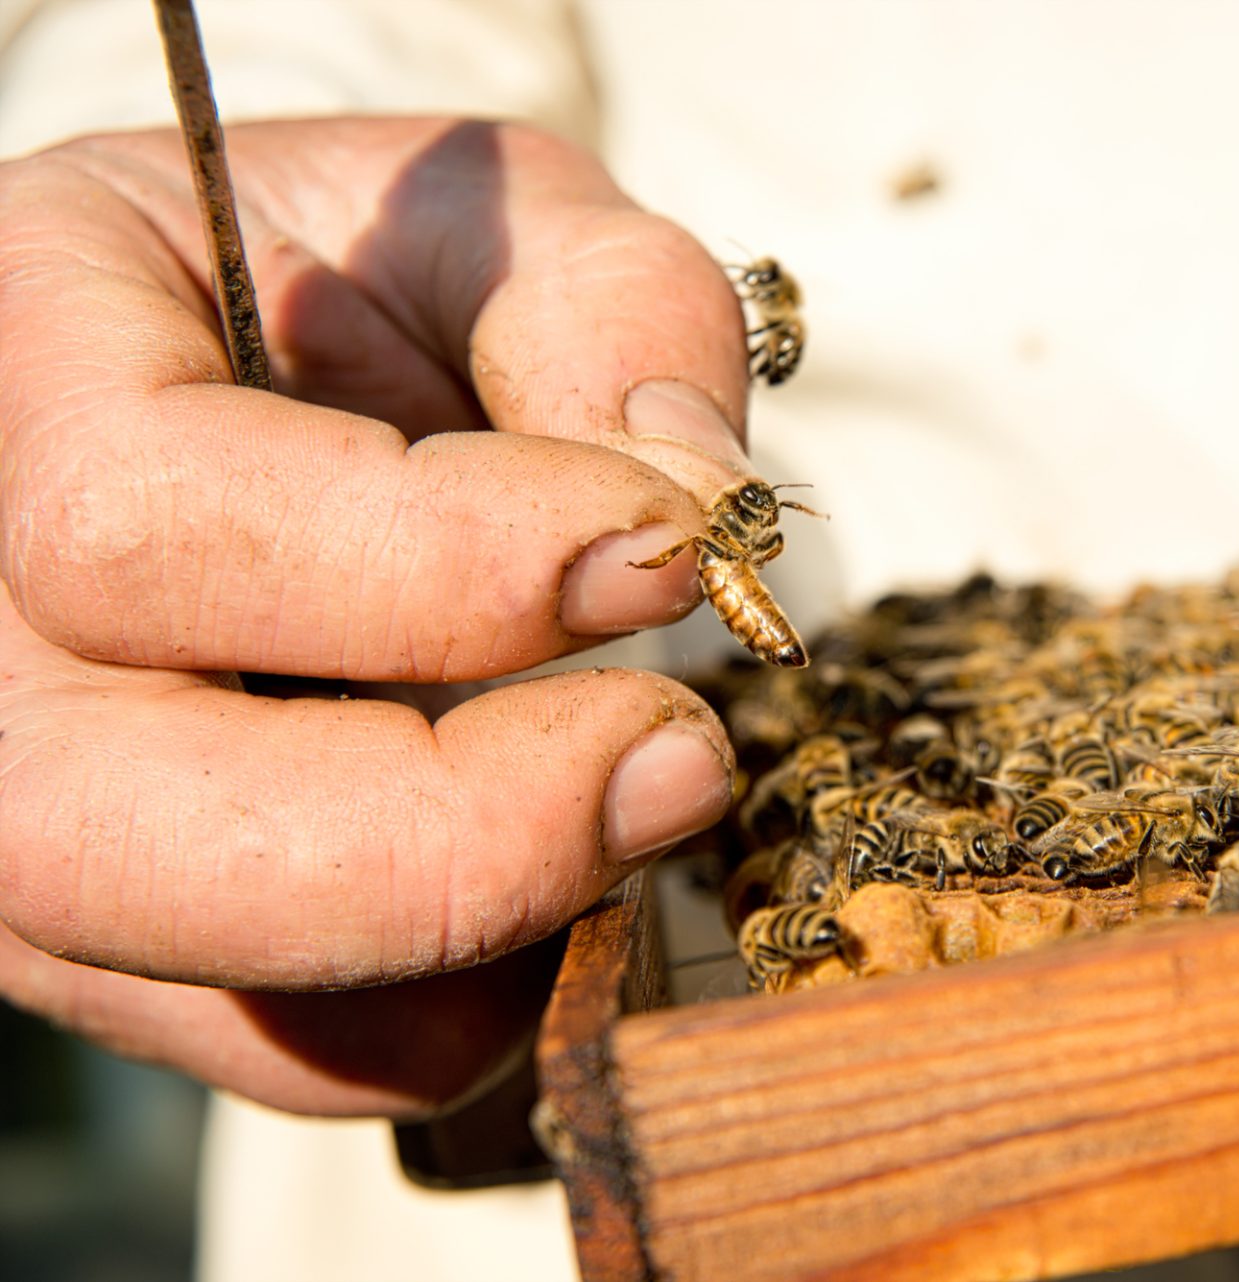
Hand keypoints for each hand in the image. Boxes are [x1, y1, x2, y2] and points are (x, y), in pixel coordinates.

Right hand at [0, 118, 752, 1116]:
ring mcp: (26, 809)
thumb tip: (697, 498)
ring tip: (643, 794)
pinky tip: (561, 870)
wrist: (277, 379)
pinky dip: (463, 1003)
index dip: (449, 565)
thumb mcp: (491, 219)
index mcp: (14, 367)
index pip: (153, 519)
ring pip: (192, 980)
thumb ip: (604, 309)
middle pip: (99, 826)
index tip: (674, 552)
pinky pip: (292, 1051)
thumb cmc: (370, 280)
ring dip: (473, 934)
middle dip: (448, 833)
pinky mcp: (131, 936)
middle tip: (682, 761)